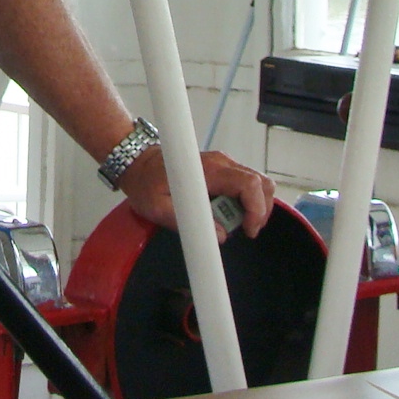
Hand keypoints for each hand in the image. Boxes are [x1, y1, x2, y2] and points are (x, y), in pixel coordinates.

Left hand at [116, 145, 275, 239]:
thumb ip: (185, 222)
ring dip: (255, 207)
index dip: (256, 208)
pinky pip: (246, 184)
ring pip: (257, 183)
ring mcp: (224, 164)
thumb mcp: (156, 208)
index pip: (249, 183)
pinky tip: (230, 216)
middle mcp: (222, 163)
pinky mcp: (223, 169)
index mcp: (209, 170)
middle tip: (246, 231)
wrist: (138, 164)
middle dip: (260, 211)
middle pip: (260, 182)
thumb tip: (220, 236)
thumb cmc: (146, 184)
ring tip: (239, 226)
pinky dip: (247, 202)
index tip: (248, 230)